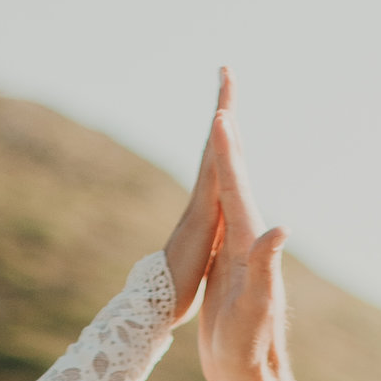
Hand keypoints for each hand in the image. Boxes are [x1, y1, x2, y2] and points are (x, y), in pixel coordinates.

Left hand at [162, 76, 228, 323]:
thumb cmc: (174, 293)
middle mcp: (200, 199)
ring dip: (222, 128)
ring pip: (214, 157)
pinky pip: (216, 178)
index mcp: (202, 206)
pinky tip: (227, 155)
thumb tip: (206, 226)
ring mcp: (200, 207)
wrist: (151, 309)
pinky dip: (223, 158)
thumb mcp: (193, 265)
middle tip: (226, 71)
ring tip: (229, 101)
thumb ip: (202, 240)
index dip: (223, 123)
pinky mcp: (202, 218)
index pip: (215, 154)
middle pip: (214, 144)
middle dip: (223, 108)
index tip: (226, 89)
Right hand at [195, 74, 297, 380]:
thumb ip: (268, 266)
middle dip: (230, 137)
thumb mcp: (256, 305)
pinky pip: (224, 213)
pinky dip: (219, 188)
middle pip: (237, 178)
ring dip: (225, 156)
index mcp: (249, 243)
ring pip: (231, 191)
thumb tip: (282, 229)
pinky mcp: (229, 263)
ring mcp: (240, 250)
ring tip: (220, 122)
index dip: (229, 151)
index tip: (221, 112)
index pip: (237, 188)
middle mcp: (249, 239)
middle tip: (224, 91)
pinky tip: (217, 181)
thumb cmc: (250, 345)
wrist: (250, 373)